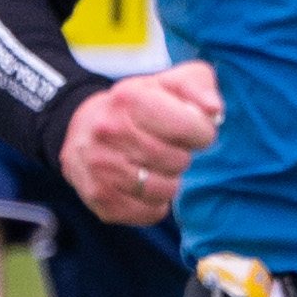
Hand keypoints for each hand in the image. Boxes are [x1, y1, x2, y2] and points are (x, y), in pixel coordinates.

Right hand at [60, 59, 221, 225]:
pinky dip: (156, 203)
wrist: (82, 129)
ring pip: (165, 191)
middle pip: (177, 161)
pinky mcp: (99, 198)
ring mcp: (100, 167)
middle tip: (170, 148)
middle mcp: (108, 132)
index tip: (193, 131)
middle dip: (183, 157)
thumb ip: (198, 87)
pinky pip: (149, 213)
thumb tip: (213, 111)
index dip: (201, 133)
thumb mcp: (168, 84)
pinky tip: (144, 185)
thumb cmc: (139, 105)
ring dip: (170, 181)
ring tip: (156, 166)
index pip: (187, 126)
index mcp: (128, 98)